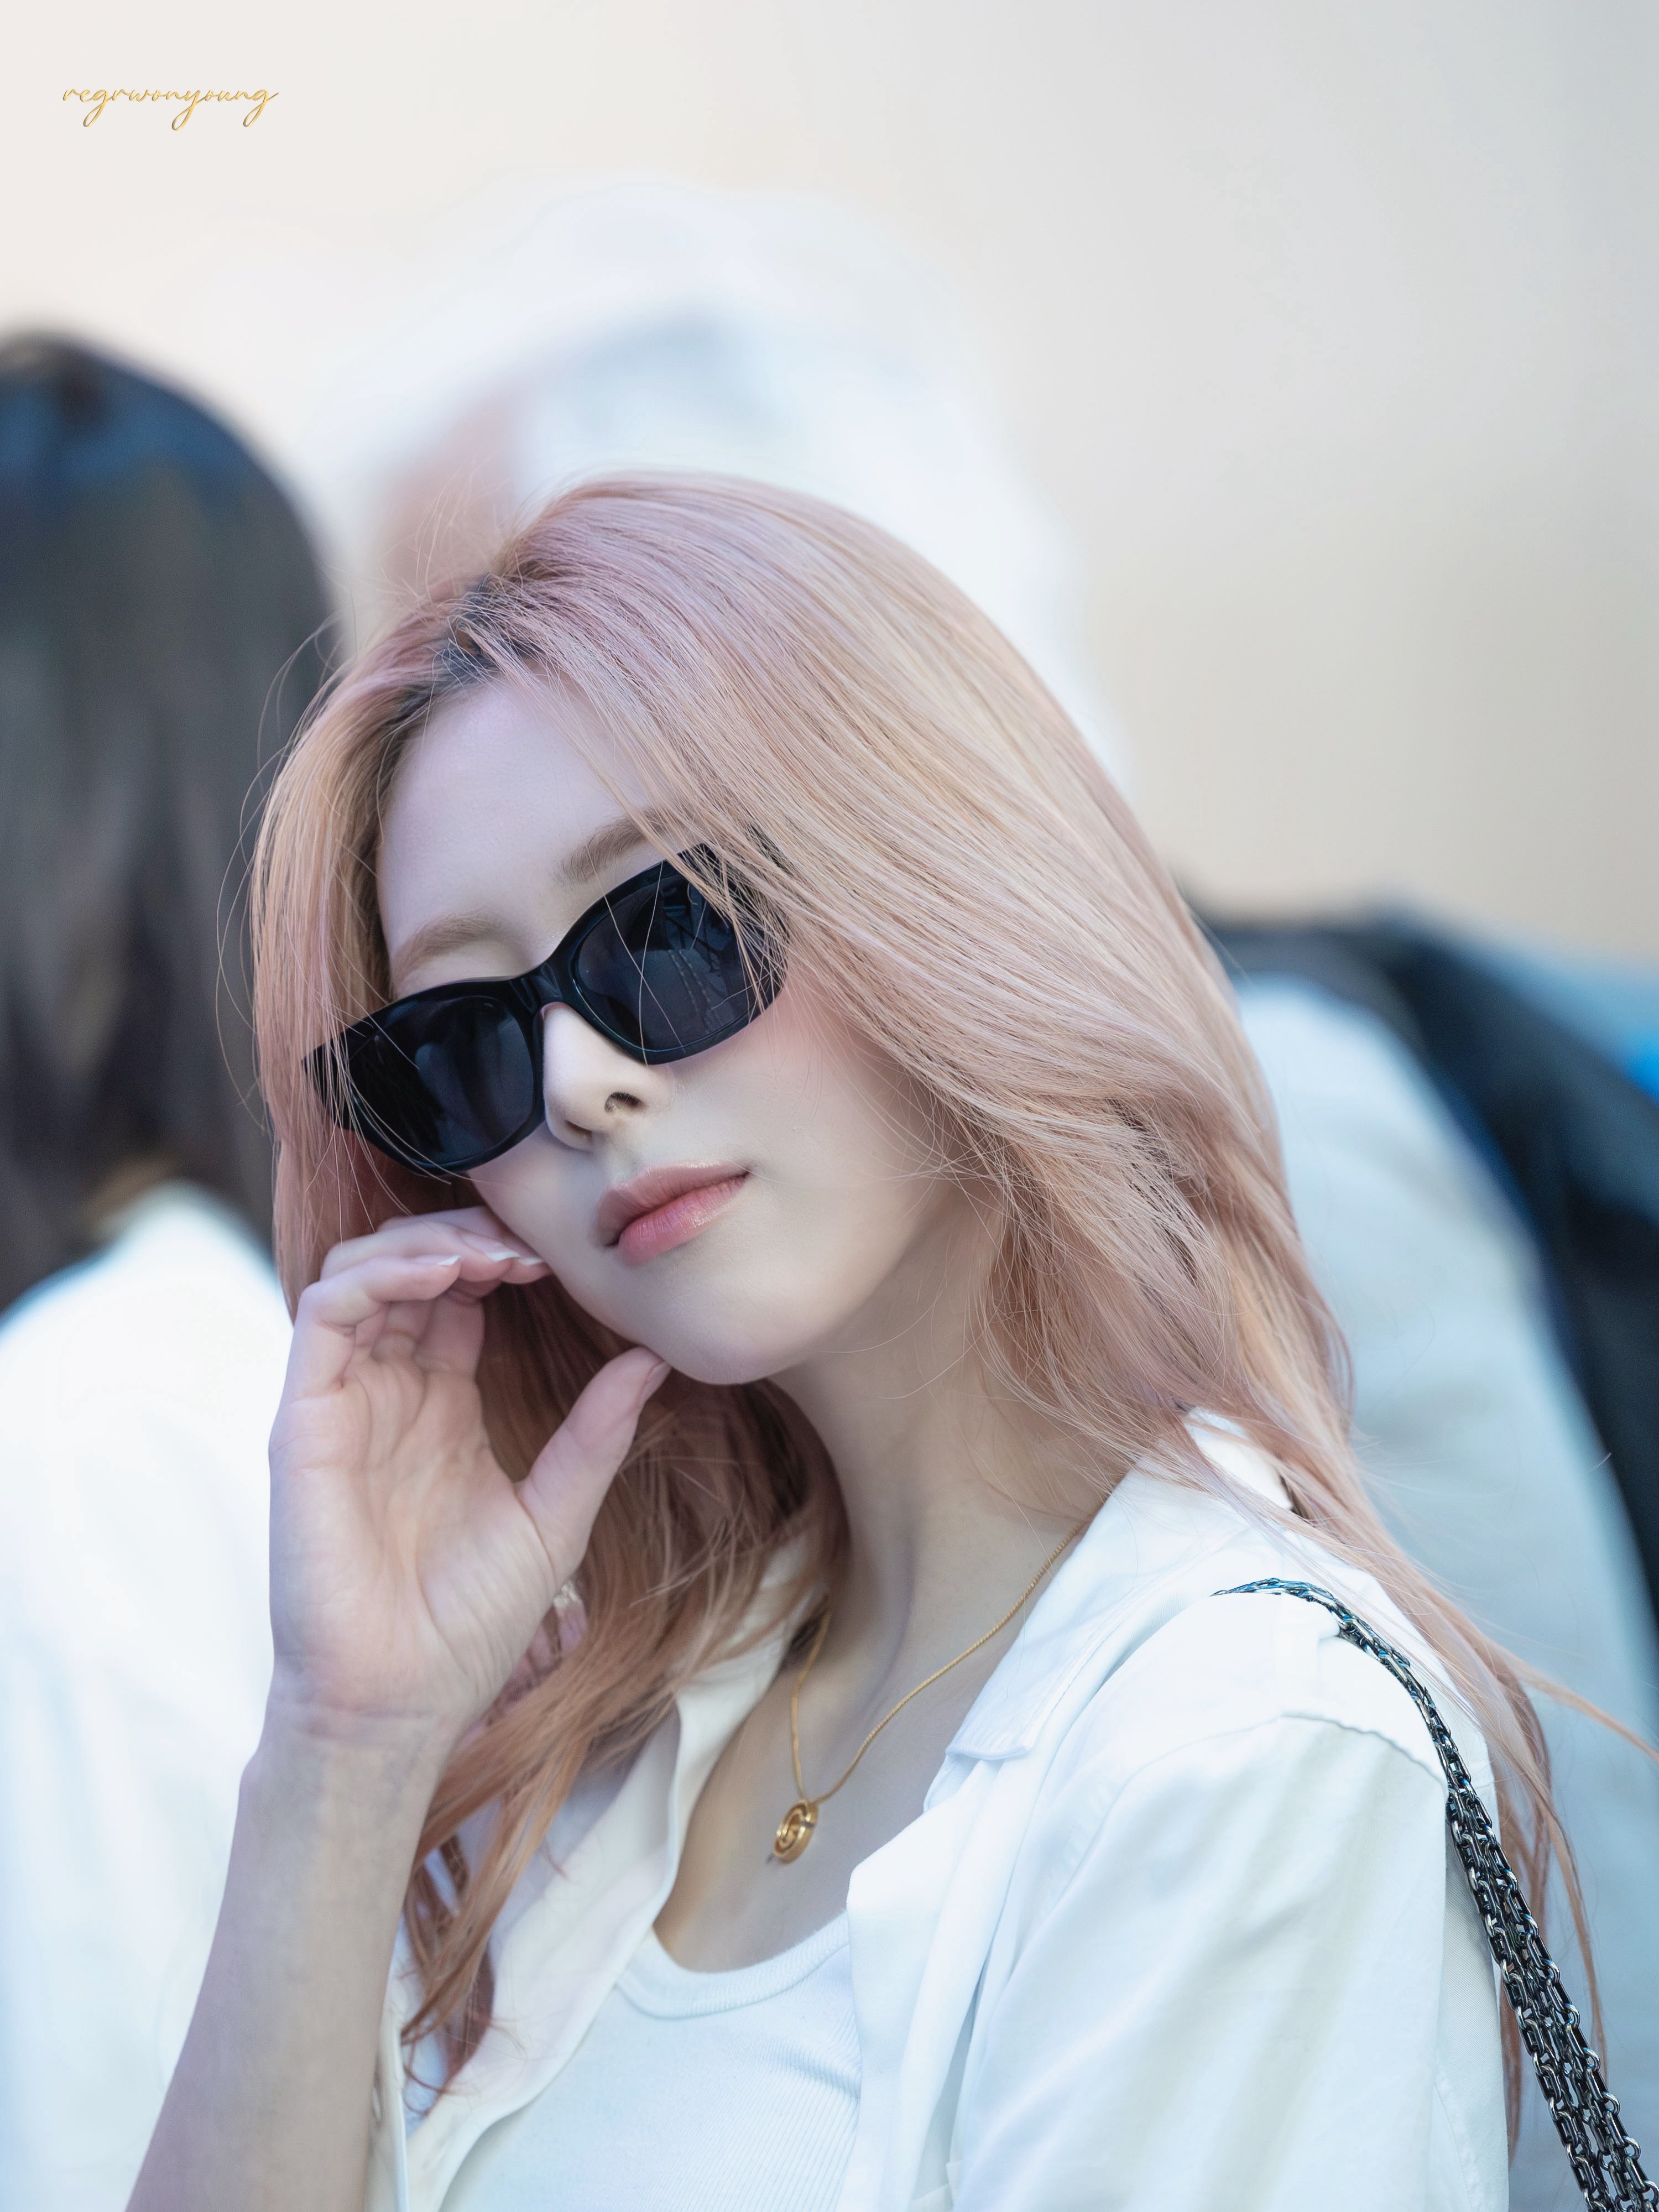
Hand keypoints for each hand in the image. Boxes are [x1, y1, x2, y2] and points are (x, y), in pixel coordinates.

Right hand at [266, 1205, 665, 1754]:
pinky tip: (446, 1273)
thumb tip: (654, 1359)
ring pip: (361, 1272)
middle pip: (410, 1269)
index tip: (563, 1257)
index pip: (460, 1297)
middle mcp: (388, 1393)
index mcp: (442, 1407)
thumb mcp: (556, 1516)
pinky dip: (381, 1274)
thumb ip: (596, 1435)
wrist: (402, 1702)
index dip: (503, 1258)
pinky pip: (324, 1313)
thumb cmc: (471, 1625)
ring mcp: (342, 1402)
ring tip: (495, 1253)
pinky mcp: (303, 1419)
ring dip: (427, 1242)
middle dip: (469, 1235)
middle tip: (532, 1242)